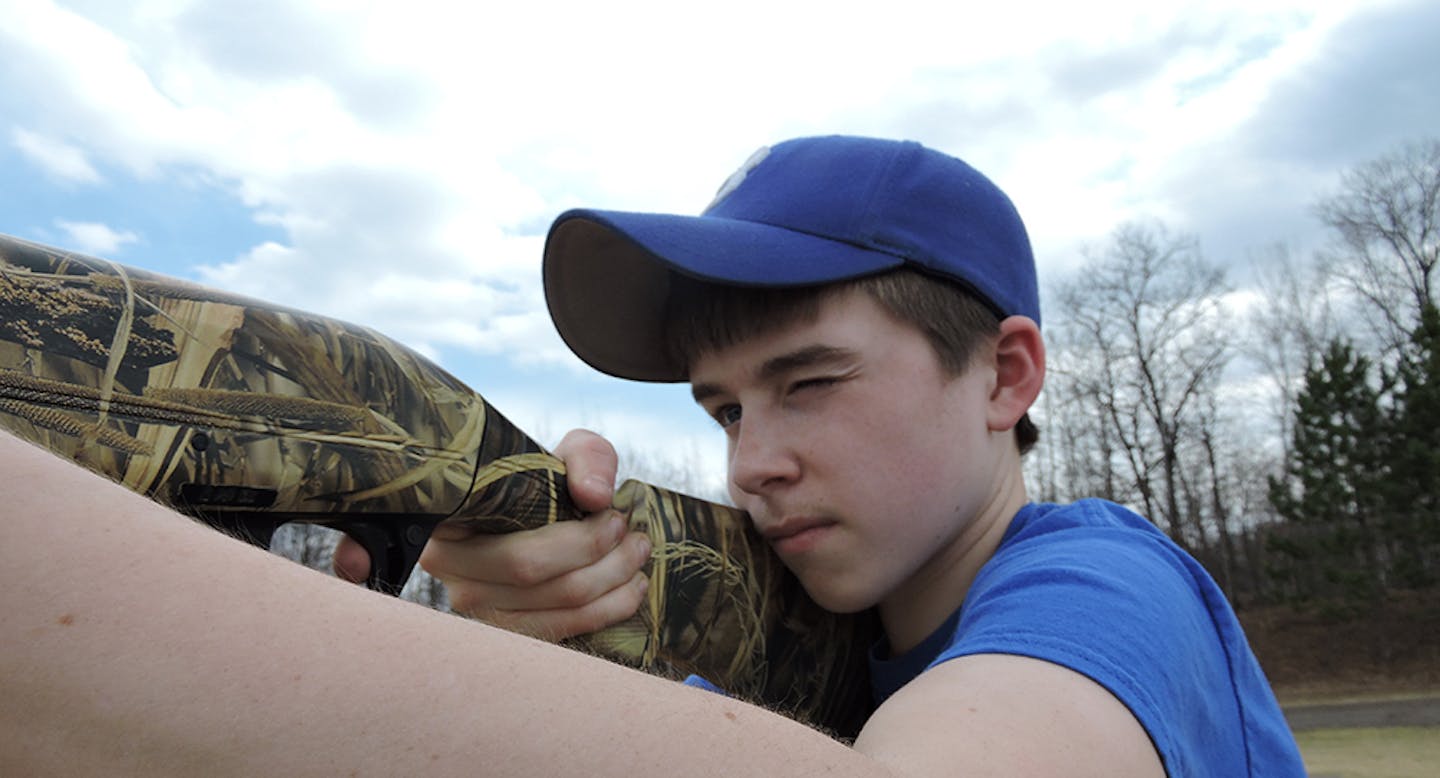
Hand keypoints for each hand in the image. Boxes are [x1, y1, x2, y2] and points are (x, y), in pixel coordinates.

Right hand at [332, 429, 651, 640]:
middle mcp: (448, 567)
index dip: (575, 538)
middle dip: (600, 558)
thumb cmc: (549, 478)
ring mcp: (472, 607)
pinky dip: (604, 612)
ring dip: (609, 585)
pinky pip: (558, 632)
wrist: (538, 506)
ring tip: (639, 557)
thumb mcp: (569, 452)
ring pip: (550, 607)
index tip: (616, 516)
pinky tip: (630, 589)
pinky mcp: (501, 630)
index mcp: (449, 518)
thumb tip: (596, 496)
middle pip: (530, 574)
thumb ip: (587, 458)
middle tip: (636, 536)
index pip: (512, 538)